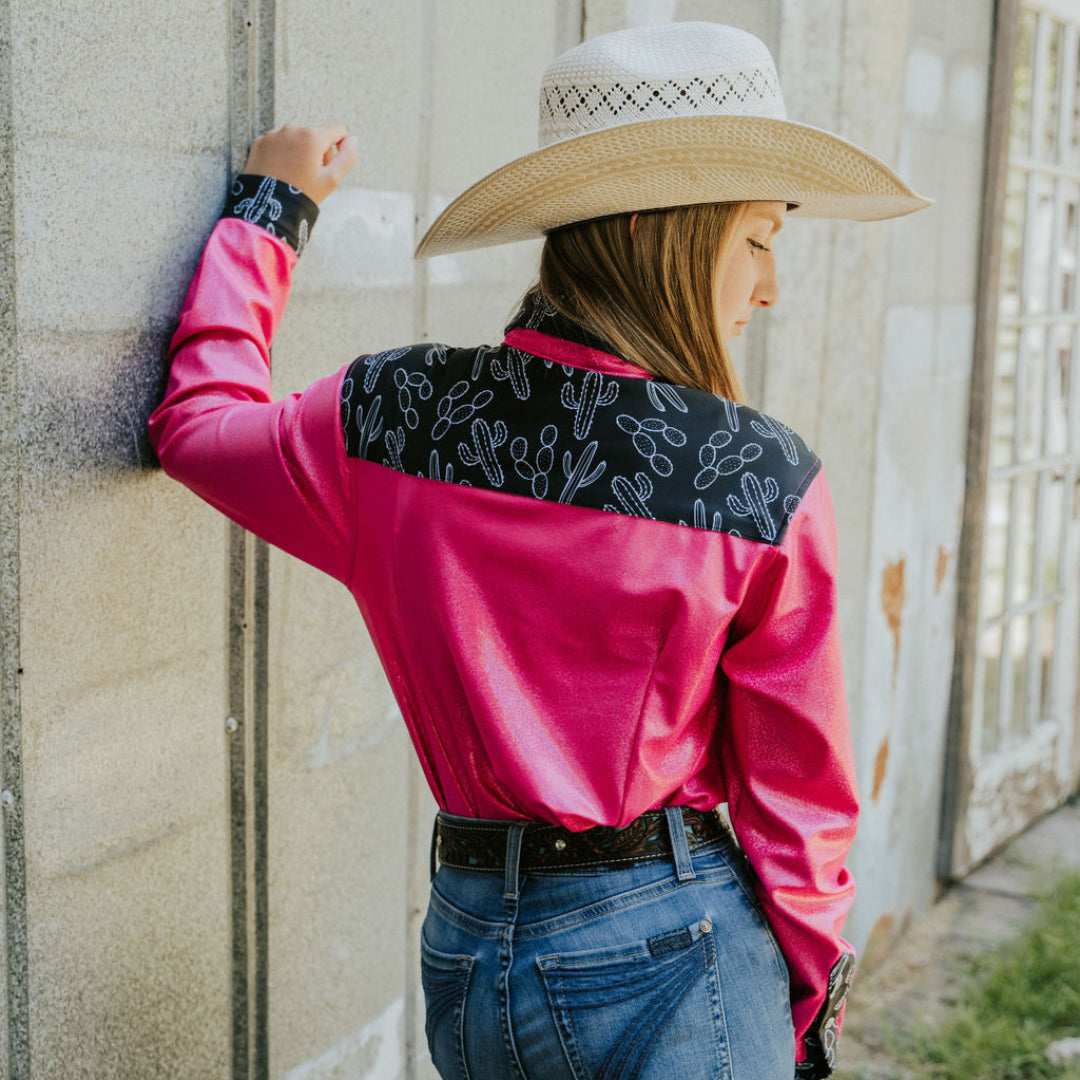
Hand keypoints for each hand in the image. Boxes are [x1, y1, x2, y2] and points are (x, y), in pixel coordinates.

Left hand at [243, 122, 357, 204]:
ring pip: (296, 137)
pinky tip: (280, 171)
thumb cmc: (302, 194)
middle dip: (317, 151)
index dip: (340, 145)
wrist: (268, 206)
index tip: (330, 163)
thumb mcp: (332, 180)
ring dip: (299, 151)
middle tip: (311, 174)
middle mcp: (292, 129)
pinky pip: (278, 142)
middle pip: (316, 134)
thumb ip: (347, 157)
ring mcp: (273, 134)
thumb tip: (352, 139)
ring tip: (294, 174)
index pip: (337, 129)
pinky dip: (282, 153)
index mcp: (312, 137)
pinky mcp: (260, 142)